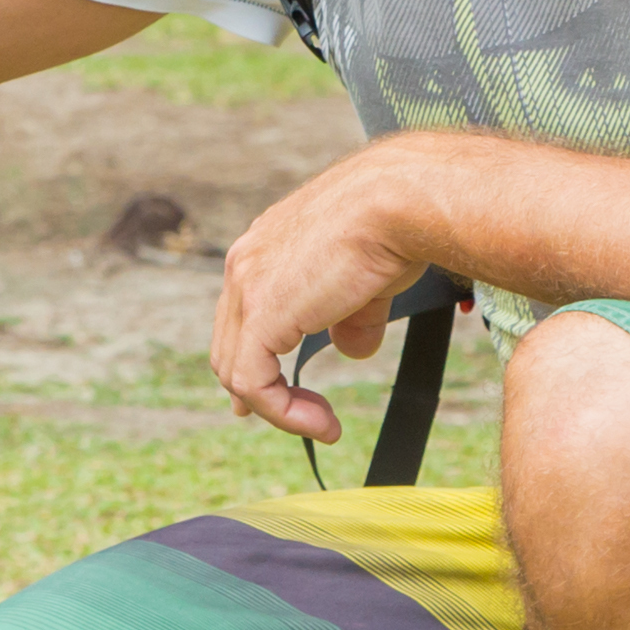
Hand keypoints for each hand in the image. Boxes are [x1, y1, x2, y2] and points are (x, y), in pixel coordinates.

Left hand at [209, 142, 452, 441]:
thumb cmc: (395, 227)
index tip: (280, 395)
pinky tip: (323, 424)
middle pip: (230, 345)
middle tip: (299, 419)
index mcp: (263, 248)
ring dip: (280, 409)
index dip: (255, 359)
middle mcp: (244, 263)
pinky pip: (253, 383)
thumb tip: (352, 351)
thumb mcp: (368, 282)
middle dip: (256, 391)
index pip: (240, 315)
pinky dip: (283, 413)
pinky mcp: (259, 314)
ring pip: (237, 371)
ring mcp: (245, 287)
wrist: (399, 204)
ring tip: (325, 425)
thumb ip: (351, 318)